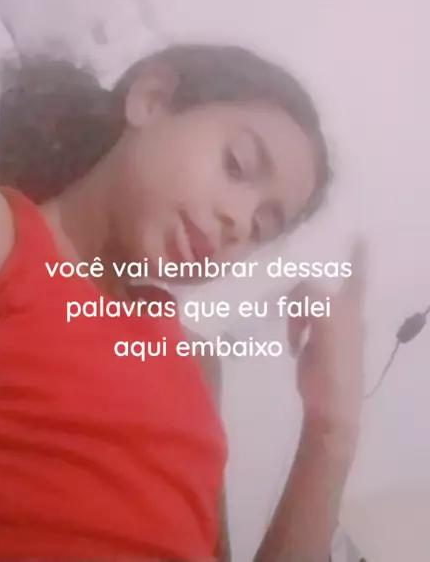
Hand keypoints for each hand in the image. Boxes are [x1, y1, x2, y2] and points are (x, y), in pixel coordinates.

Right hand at [288, 238, 366, 439]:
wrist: (329, 412)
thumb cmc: (334, 373)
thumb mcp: (328, 332)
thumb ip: (316, 303)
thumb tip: (301, 283)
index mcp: (351, 309)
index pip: (357, 274)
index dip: (357, 254)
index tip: (357, 232)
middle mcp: (342, 313)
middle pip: (326, 281)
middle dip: (310, 275)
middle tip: (288, 267)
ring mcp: (327, 326)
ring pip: (310, 299)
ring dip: (297, 304)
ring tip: (290, 320)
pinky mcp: (312, 340)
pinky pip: (300, 317)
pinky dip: (293, 319)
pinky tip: (290, 337)